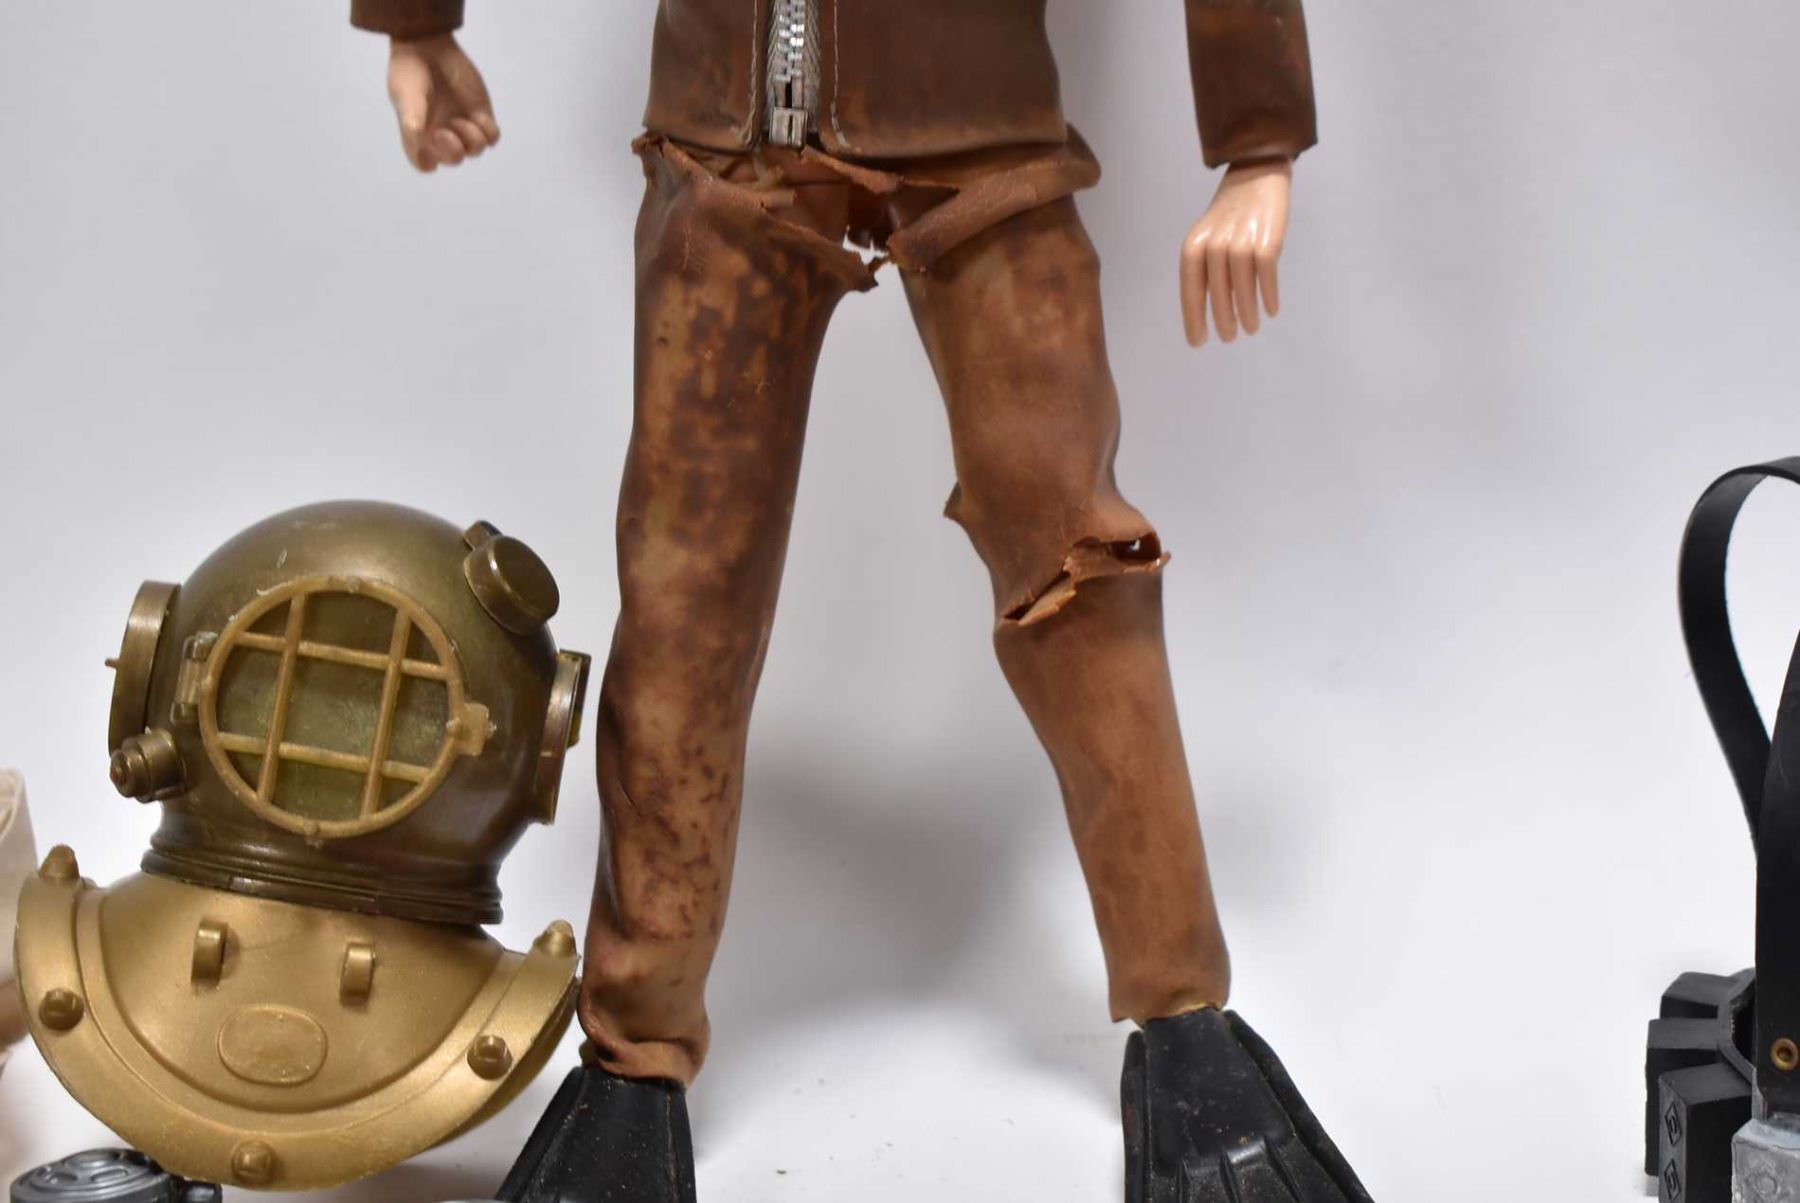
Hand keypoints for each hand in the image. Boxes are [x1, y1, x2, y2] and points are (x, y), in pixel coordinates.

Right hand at [386, 34, 498, 171]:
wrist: (428, 46)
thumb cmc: (410, 72)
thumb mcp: (407, 96)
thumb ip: (412, 118)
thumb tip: (416, 137)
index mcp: (419, 135)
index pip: (425, 164)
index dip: (429, 160)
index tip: (428, 144)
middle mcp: (441, 133)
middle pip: (453, 159)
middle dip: (452, 151)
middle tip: (445, 132)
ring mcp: (462, 125)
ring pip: (475, 150)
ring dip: (471, 139)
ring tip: (461, 119)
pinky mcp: (480, 114)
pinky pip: (492, 137)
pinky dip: (488, 133)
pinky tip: (479, 118)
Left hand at [1179, 158, 1292, 346]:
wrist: (1256, 173)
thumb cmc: (1230, 214)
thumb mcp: (1208, 238)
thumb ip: (1206, 269)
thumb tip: (1210, 311)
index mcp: (1194, 245)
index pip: (1191, 289)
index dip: (1193, 317)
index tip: (1198, 342)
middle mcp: (1215, 244)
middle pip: (1217, 293)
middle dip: (1222, 320)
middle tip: (1229, 337)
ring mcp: (1241, 241)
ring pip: (1242, 288)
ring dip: (1247, 312)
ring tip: (1250, 328)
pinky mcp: (1268, 238)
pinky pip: (1267, 275)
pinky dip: (1269, 295)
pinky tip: (1271, 310)